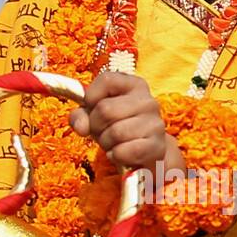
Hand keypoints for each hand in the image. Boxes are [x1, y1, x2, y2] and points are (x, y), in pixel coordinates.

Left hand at [68, 71, 185, 173]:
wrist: (146, 153)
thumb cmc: (118, 127)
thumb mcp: (96, 116)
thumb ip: (81, 115)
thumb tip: (80, 126)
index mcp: (134, 85)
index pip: (107, 79)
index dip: (91, 96)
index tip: (92, 107)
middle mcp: (148, 101)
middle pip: (105, 109)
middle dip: (95, 125)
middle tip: (102, 131)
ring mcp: (155, 123)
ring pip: (114, 133)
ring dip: (105, 143)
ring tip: (112, 143)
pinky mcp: (157, 147)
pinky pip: (123, 152)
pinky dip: (115, 156)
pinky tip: (120, 154)